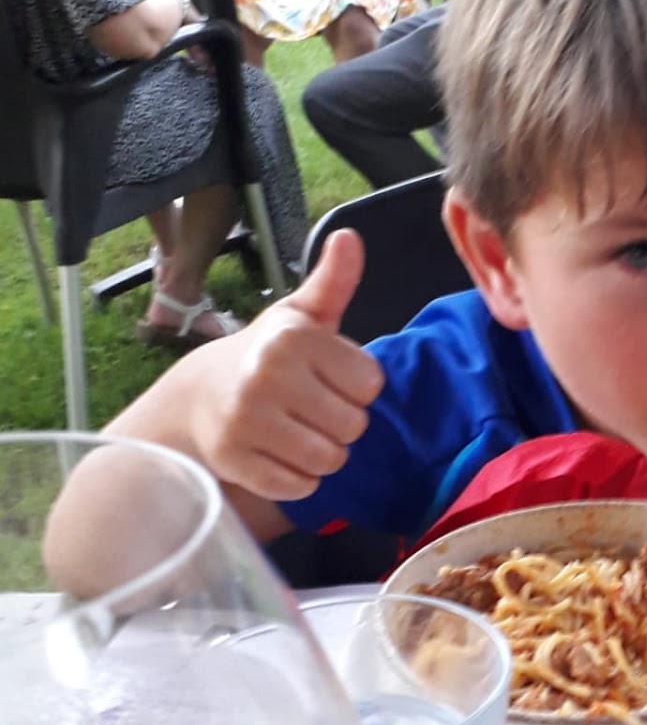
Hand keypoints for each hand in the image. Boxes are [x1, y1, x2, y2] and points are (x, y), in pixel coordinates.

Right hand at [190, 231, 384, 502]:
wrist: (197, 396)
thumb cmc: (266, 355)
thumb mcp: (299, 316)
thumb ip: (332, 283)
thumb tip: (350, 238)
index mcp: (293, 338)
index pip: (370, 384)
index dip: (355, 387)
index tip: (328, 379)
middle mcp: (268, 375)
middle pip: (354, 426)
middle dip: (340, 423)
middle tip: (311, 409)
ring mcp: (248, 420)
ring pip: (330, 460)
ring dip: (322, 454)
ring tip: (298, 433)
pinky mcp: (235, 460)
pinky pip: (299, 486)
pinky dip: (296, 479)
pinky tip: (278, 455)